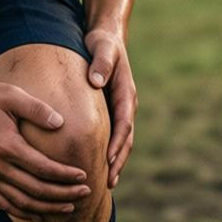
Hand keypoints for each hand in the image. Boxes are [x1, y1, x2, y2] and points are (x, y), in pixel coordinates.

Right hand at [0, 79, 90, 218]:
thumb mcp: (11, 94)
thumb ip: (37, 109)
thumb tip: (61, 123)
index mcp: (7, 145)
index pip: (44, 169)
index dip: (66, 176)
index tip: (84, 175)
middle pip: (36, 190)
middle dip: (64, 195)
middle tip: (85, 193)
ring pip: (22, 202)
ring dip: (47, 208)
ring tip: (69, 208)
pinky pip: (3, 203)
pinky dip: (23, 212)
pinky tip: (39, 214)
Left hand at [84, 28, 136, 186]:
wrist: (106, 38)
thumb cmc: (103, 44)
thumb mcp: (102, 49)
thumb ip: (101, 64)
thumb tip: (95, 81)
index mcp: (125, 93)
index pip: (124, 123)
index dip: (117, 143)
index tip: (109, 161)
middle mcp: (126, 104)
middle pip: (126, 138)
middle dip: (118, 160)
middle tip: (109, 182)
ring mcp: (120, 108)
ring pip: (121, 140)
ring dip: (116, 161)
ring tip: (107, 183)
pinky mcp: (111, 110)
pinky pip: (112, 134)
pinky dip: (109, 151)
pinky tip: (99, 166)